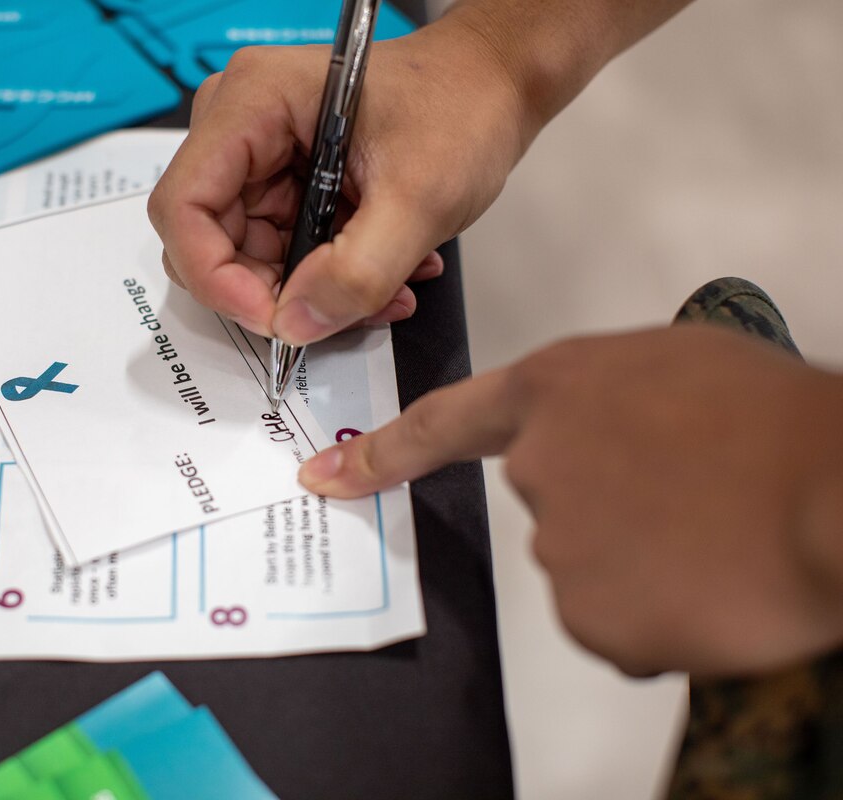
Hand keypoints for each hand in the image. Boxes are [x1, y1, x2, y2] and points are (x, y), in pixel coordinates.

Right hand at [148, 15, 531, 342]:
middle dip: (270, 292)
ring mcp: (259, 154)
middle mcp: (239, 124)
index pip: (185, 207)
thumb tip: (294, 325)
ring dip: (308, 290)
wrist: (493, 87)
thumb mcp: (419, 200)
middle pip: (208, 239)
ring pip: (245, 255)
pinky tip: (380, 274)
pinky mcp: (282, 180)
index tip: (274, 319)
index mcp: (253, 101)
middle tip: (336, 314)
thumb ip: (356, 274)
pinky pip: (278, 250)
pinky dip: (324, 276)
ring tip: (381, 291)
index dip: (216, 277)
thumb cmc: (461, 108)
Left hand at [299, 325, 842, 675]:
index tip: (325, 477)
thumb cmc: (773, 421)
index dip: (381, 455)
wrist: (833, 493)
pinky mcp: (589, 616)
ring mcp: (559, 545)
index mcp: (555, 392)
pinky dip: (658, 616)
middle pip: (551, 503)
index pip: (443, 425)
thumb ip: (608, 400)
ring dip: (641, 563)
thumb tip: (605, 442)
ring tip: (712, 533)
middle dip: (608, 507)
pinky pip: (616, 624)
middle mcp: (539, 466)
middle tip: (687, 498)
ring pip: (589, 568)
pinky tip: (706, 584)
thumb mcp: (676, 368)